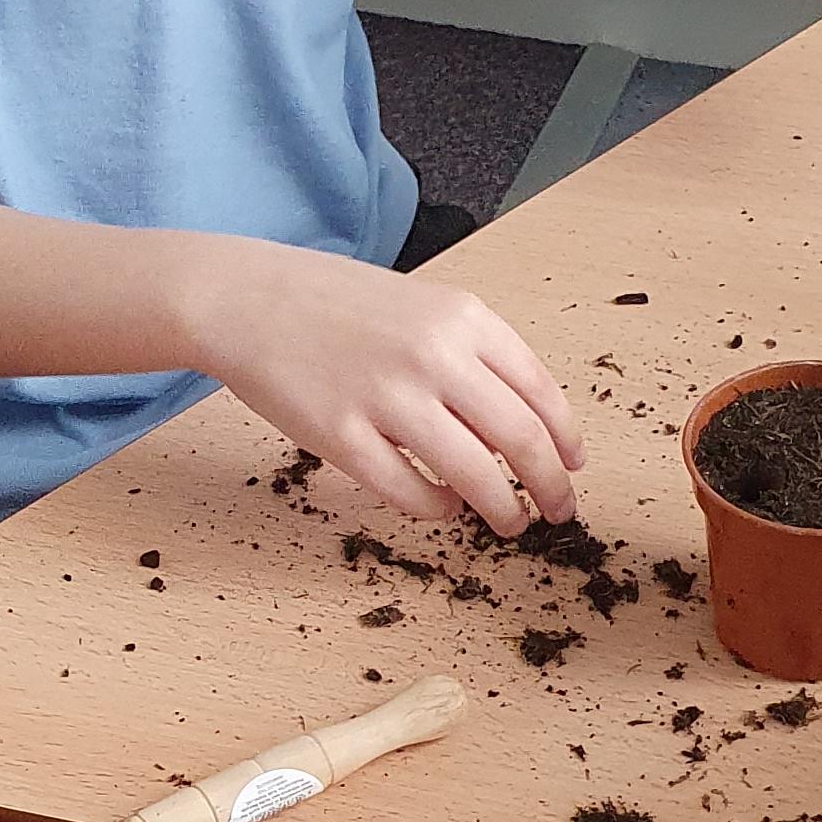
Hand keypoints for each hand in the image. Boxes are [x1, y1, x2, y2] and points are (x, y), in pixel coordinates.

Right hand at [188, 237, 582, 536]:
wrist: (248, 299)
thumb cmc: (335, 304)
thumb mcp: (421, 305)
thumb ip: (471, 354)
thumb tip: (521, 426)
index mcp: (462, 317)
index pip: (540, 391)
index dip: (566, 440)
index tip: (573, 466)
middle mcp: (433, 355)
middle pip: (520, 439)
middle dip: (549, 486)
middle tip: (558, 511)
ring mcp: (386, 397)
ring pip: (474, 475)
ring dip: (502, 509)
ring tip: (509, 522)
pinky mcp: (342, 438)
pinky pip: (410, 493)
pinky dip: (439, 510)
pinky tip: (444, 508)